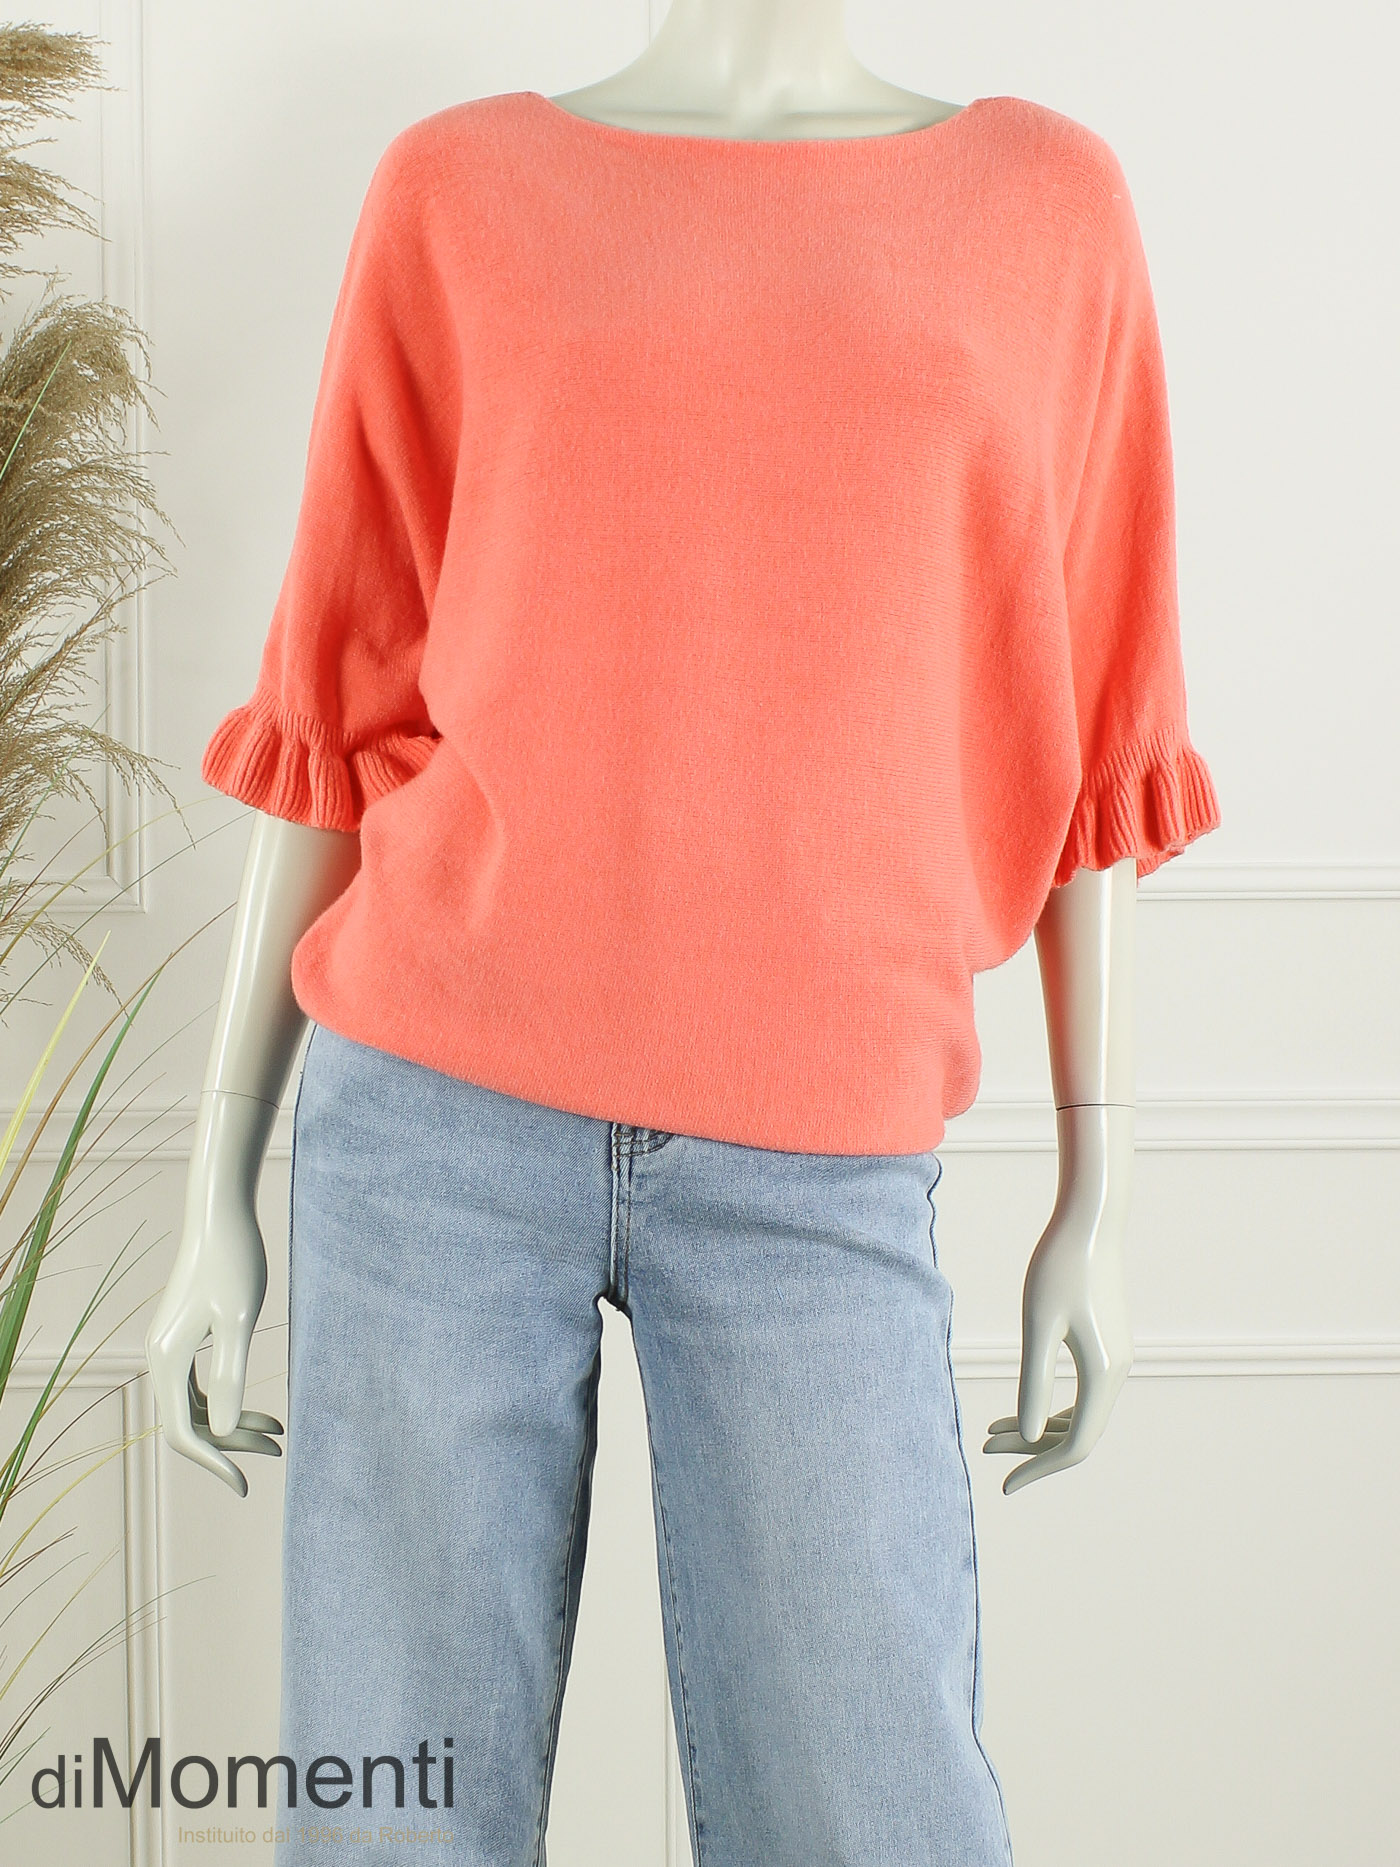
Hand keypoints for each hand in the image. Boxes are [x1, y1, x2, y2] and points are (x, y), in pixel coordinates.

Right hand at [145, 1195, 283, 1495]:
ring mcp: (170, 1348)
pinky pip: (203, 1387)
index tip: (246, 1485)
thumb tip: (225, 1430)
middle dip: (232, 1444)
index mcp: (167, 1360)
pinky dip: (232, 1401)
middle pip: (191, 1423)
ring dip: (235, 1425)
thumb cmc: (234, 1261)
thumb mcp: (238, 1321)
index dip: (214, 1463)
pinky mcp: (185, 1336)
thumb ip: (231, 1376)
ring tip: (280, 1435)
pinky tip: (263, 1411)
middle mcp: (160, 1358)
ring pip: (199, 1407)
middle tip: (280, 1449)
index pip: (184, 1433)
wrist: (221, 1215)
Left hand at [982, 1210, 1132, 1495]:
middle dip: (1031, 1449)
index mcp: (1102, 1375)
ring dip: (1039, 1428)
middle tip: (984, 1448)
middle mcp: (1116, 1373)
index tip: (1004, 1483)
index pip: (1074, 1445)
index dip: (1038, 1469)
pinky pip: (1082, 1393)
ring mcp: (1115, 1359)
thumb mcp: (1038, 1325)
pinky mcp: (1107, 1344)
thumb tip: (1030, 1438)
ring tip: (992, 1432)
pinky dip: (1051, 1407)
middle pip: (1076, 1433)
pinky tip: (1020, 1407)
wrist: (1091, 1220)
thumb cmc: (1059, 1266)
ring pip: (1079, 1414)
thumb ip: (1033, 1383)